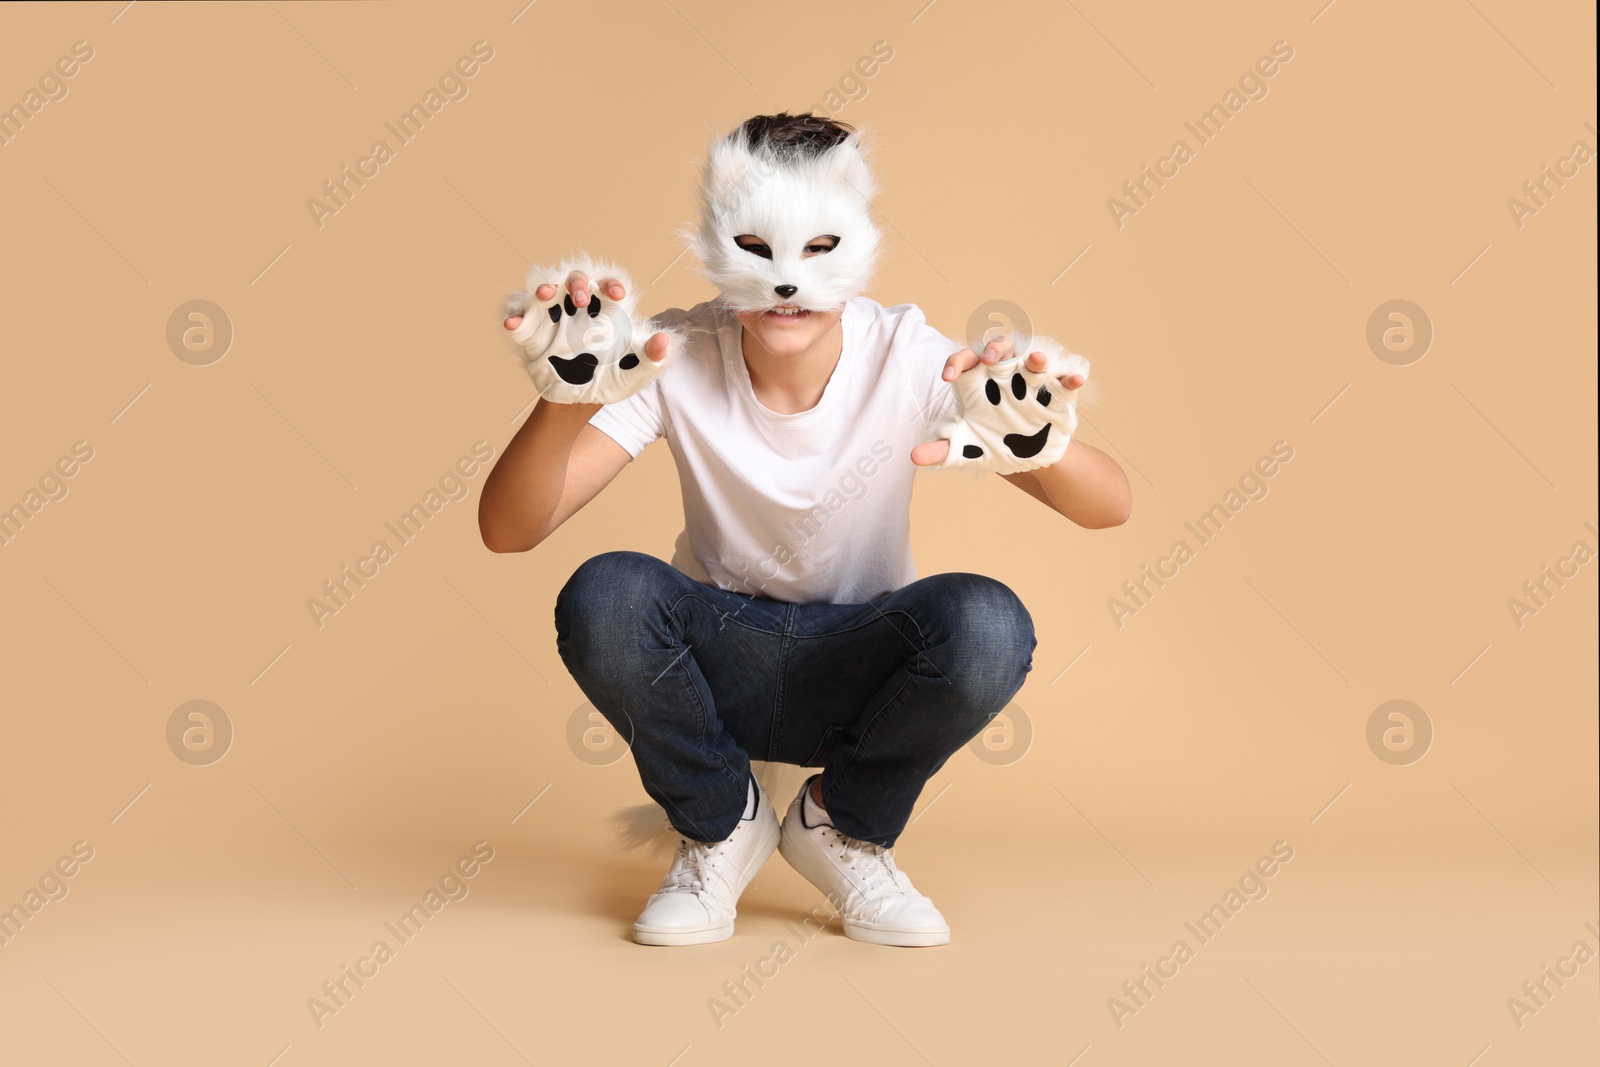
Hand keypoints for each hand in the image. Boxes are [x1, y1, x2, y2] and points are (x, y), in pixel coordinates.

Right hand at [503, 259, 680, 404]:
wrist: (577, 403)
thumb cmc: (610, 381)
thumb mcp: (634, 374)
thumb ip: (653, 358)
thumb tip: (663, 340)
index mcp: (604, 311)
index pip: (607, 285)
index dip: (611, 283)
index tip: (617, 294)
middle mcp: (577, 308)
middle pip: (576, 280)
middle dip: (579, 282)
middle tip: (582, 299)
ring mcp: (552, 317)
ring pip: (545, 290)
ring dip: (544, 287)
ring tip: (544, 294)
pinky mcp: (530, 331)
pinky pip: (519, 318)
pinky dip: (515, 318)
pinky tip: (513, 325)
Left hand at [912, 334, 1088, 467]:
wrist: (1026, 458)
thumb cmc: (992, 443)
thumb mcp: (965, 448)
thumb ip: (941, 450)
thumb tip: (914, 456)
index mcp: (979, 382)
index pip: (965, 361)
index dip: (956, 362)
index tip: (949, 377)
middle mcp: (1005, 375)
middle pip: (1000, 348)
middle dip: (995, 348)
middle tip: (989, 358)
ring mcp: (1031, 382)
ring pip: (1033, 359)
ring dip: (1035, 358)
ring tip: (1036, 360)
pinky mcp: (1055, 394)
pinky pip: (1064, 382)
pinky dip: (1070, 379)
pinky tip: (1074, 381)